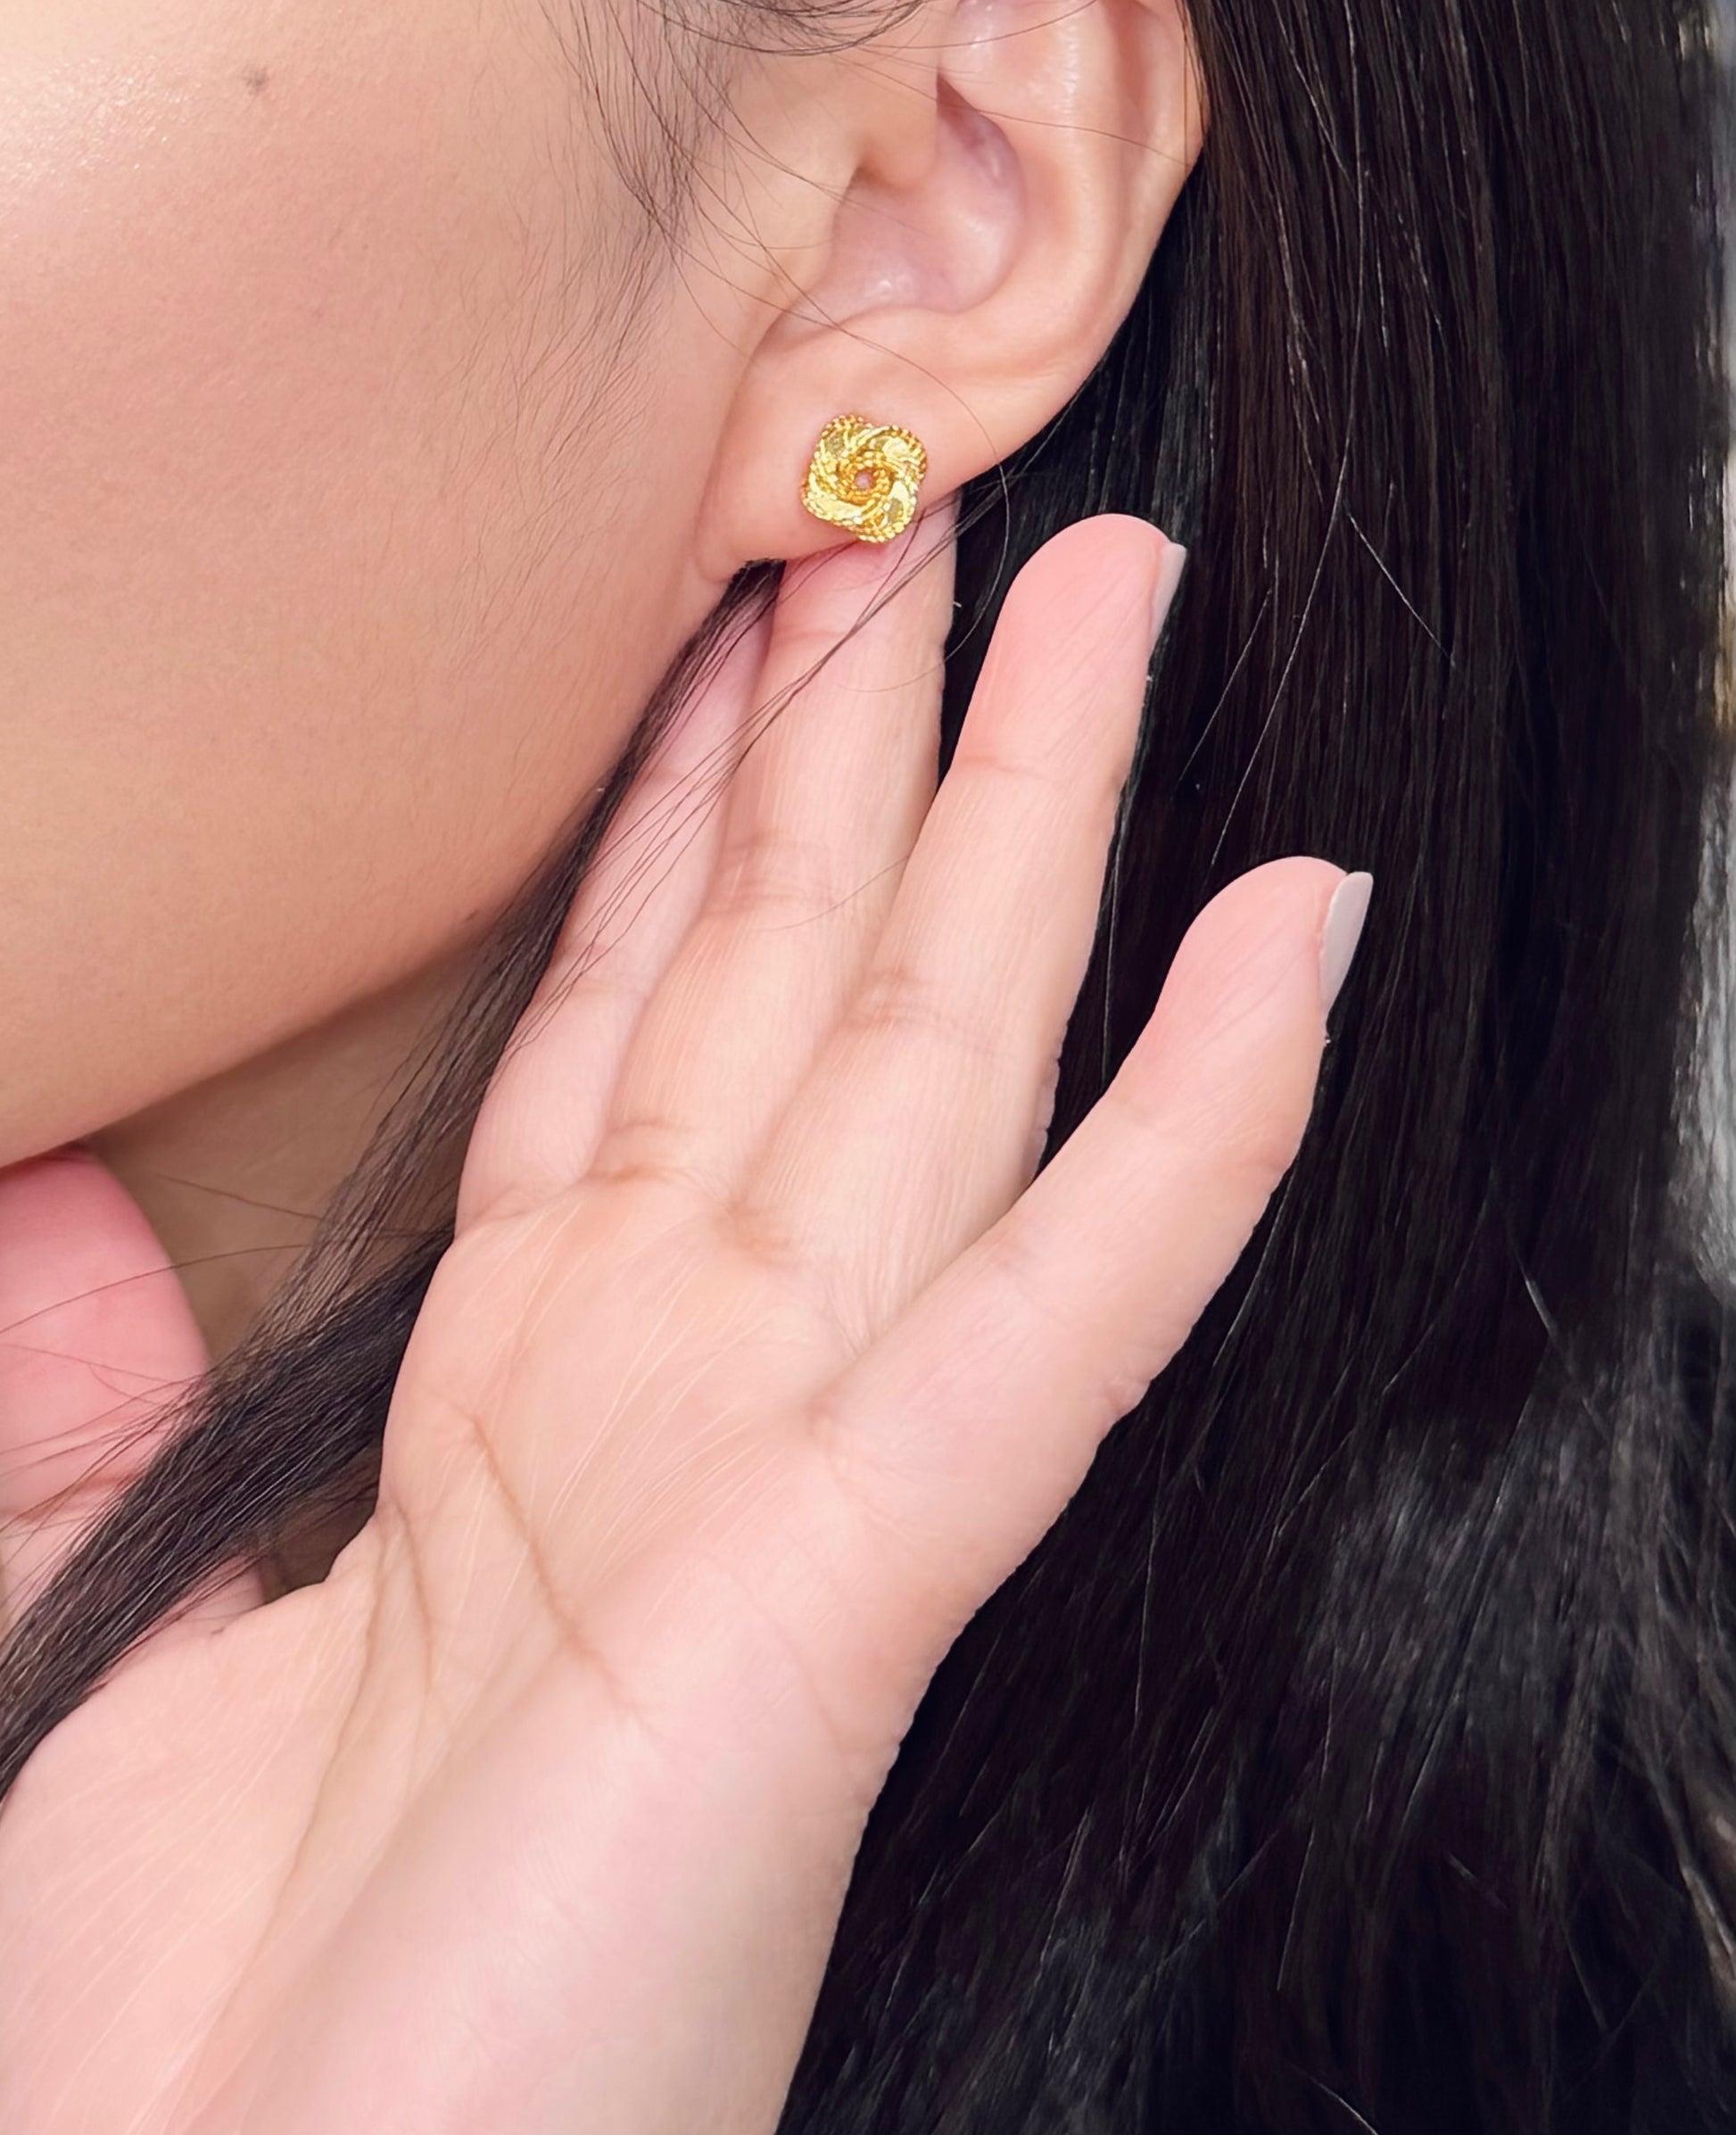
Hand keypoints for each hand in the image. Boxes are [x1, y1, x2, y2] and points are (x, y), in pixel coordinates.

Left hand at [0, 516, 1360, 2132]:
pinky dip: (1187, 1133)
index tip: (734, 613)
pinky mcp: (835, 1599)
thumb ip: (93, 1370)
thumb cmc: (196, 2018)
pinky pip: (1042, 1323)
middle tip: (952, 499)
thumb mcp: (102, 1606)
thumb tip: (50, 1175)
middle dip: (882, 729)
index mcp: (519, 1386)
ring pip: (937, 1067)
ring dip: (1037, 823)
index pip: (629, 1013)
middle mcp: (667, 1388)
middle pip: (801, 978)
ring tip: (1119, 598)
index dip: (688, 799)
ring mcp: (773, 1477)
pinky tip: (1287, 946)